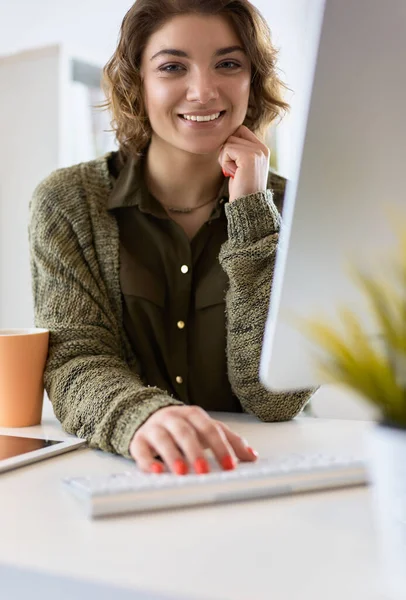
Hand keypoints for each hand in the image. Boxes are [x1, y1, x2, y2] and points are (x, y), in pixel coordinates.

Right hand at [129, 405, 257, 474]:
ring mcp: (154, 428)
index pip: (209, 428)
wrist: (149, 417)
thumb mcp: (206, 429)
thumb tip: (252, 456)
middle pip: (185, 432)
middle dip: (196, 451)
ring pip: (163, 439)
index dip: (221, 447)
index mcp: (193, 415)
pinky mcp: (138, 440)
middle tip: (205, 470)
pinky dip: (148, 462)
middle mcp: (173, 418)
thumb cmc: (183, 427)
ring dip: (173, 456)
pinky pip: (140, 449)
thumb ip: (229, 440)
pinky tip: (157, 472)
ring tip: (182, 472)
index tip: (230, 465)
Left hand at [218, 125, 269, 202]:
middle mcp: (261, 148)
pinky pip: (227, 149)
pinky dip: (225, 162)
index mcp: (262, 149)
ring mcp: (257, 151)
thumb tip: (224, 138)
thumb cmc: (242, 188)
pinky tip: (234, 174)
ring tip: (234, 172)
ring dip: (225, 158)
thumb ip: (238, 151)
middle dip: (226, 151)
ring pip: (228, 142)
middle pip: (233, 134)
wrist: (248, 205)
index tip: (232, 162)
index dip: (231, 143)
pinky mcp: (249, 156)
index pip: (241, 130)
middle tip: (232, 168)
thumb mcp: (242, 166)